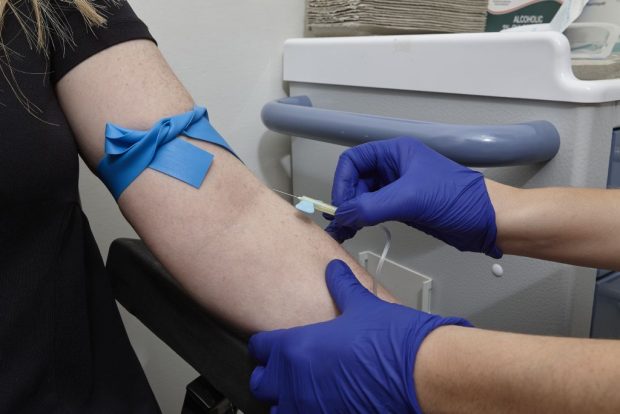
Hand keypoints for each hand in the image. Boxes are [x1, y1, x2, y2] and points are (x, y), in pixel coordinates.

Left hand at [248, 260, 471, 412]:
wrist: (419, 372)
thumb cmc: (390, 340)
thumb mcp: (362, 305)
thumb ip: (341, 286)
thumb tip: (333, 270)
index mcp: (297, 348)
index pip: (259, 347)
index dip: (267, 344)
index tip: (274, 342)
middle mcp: (296, 382)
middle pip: (261, 383)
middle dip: (271, 375)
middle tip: (287, 368)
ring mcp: (310, 407)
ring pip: (278, 409)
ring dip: (286, 399)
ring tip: (303, 389)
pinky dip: (307, 411)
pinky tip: (322, 402)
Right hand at [326, 137, 501, 257]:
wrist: (490, 221)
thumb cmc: (460, 199)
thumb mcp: (411, 198)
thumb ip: (372, 206)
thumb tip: (342, 215)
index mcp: (396, 153)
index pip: (354, 160)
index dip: (342, 182)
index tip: (340, 206)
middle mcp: (395, 167)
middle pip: (356, 179)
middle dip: (346, 200)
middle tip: (340, 222)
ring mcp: (399, 188)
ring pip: (363, 197)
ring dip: (352, 213)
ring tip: (343, 231)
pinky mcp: (404, 207)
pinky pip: (375, 211)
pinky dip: (363, 220)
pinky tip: (356, 231)